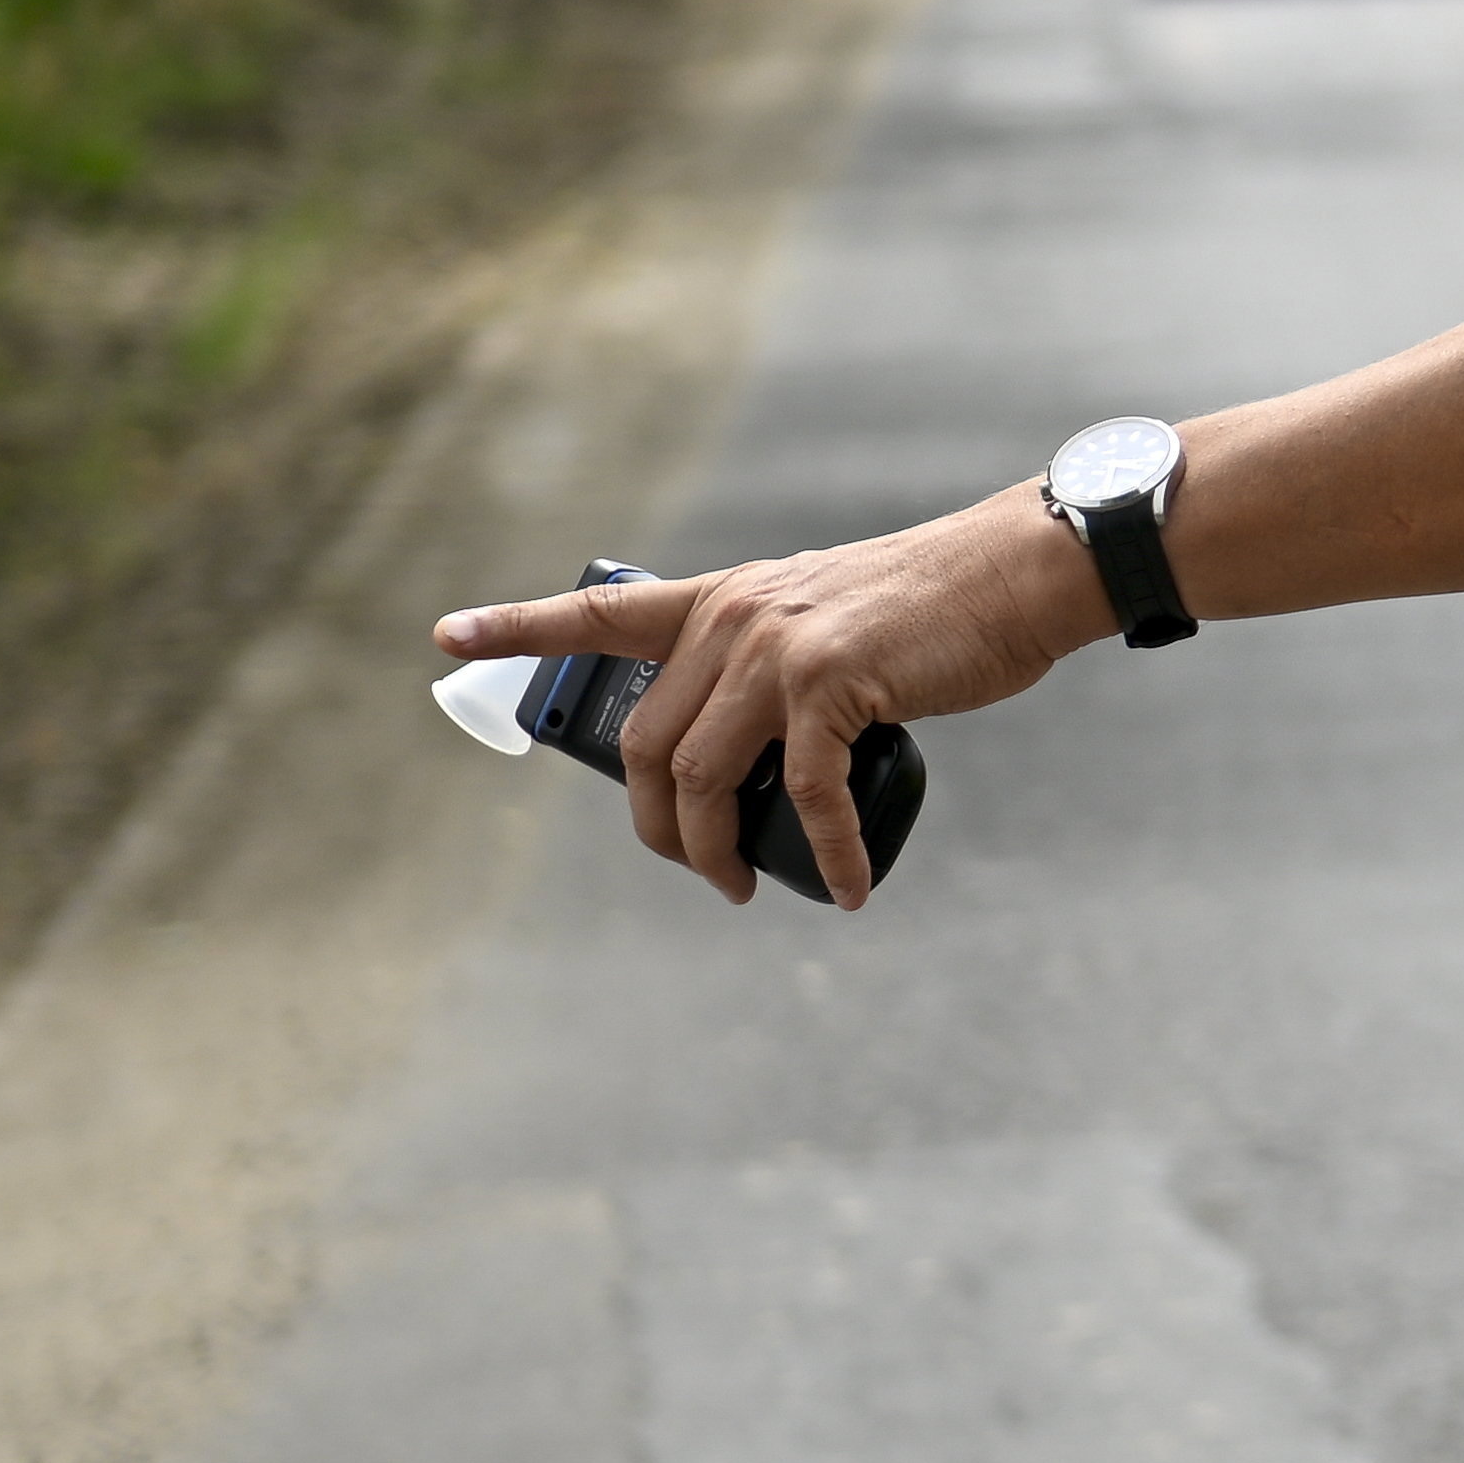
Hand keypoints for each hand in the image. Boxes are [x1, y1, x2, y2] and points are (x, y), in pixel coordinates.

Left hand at [433, 484, 1106, 906]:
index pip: (601, 614)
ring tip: (745, 889)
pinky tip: (844, 885)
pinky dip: (823, 853)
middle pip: (648, 747)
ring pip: (702, 778)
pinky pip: (801, 796)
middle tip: (699, 872)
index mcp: (724, 598)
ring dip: (715, 854)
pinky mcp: (832, 684)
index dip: (517, 628)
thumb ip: (769, 661)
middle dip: (660, 830)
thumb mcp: (825, 615)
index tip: (446, 635)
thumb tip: (746, 752)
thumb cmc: (933, 607)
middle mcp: (735, 617)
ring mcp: (778, 649)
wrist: (1017, 574)